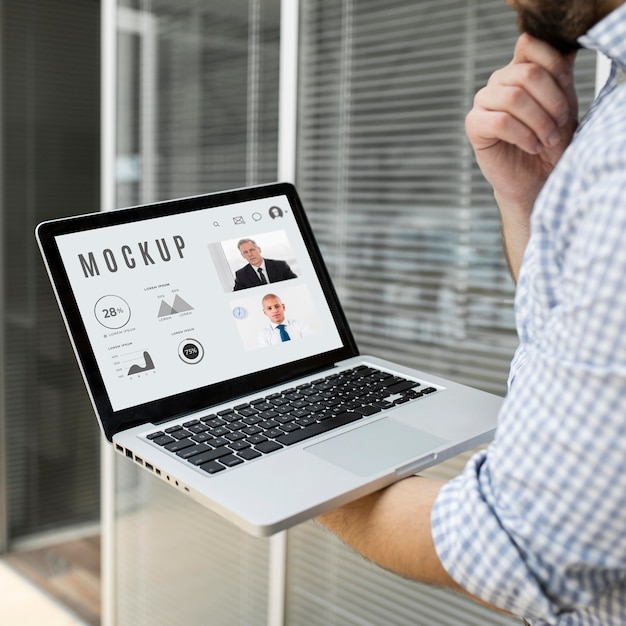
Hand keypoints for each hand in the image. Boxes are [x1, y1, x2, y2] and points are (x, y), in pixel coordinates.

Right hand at [465, 33, 578, 277]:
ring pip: (513, 97)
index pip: (530, 45)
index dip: (553, 66)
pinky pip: (499, 121)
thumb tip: (564, 51)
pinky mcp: (475, 125)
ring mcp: (484, 102)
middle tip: (559, 126)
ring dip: (538, 121)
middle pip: (526, 72)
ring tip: (546, 140)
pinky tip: (531, 146)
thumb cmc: (551, 142)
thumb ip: (559, 75)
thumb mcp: (563, 104)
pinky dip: (522, 135)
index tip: (565, 94)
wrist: (537, 178)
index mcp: (520, 70)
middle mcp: (499, 81)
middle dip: (551, 102)